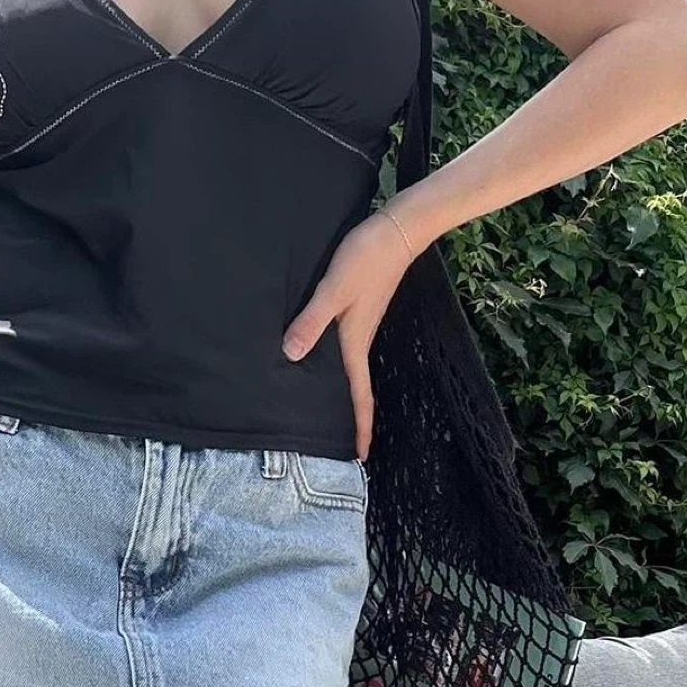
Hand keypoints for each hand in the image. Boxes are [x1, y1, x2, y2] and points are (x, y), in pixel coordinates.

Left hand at [280, 209, 416, 460]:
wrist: (396, 229)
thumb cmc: (366, 258)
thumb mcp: (333, 290)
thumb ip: (311, 322)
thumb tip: (290, 356)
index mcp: (354, 342)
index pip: (360, 395)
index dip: (360, 426)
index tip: (361, 456)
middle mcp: (360, 340)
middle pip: (356, 388)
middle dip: (352, 418)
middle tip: (345, 446)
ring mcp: (361, 325)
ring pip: (351, 369)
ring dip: (346, 393)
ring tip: (332, 413)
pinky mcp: (359, 311)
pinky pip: (348, 350)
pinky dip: (340, 367)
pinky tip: (324, 361)